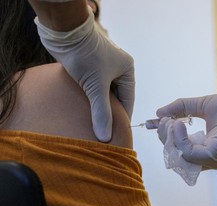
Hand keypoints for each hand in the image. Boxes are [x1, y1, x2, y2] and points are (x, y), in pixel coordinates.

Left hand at [35, 8, 134, 141]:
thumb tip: (105, 138)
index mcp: (127, 69)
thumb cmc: (85, 56)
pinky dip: (90, 97)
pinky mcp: (89, 67)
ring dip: (98, 105)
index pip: (128, 99)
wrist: (64, 32)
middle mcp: (117, 68)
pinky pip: (93, 87)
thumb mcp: (96, 86)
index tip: (118, 133)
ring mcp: (103, 67)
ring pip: (103, 92)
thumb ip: (101, 112)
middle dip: (110, 112)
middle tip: (105, 131)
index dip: (123, 117)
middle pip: (116, 96)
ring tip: (94, 123)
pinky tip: (85, 109)